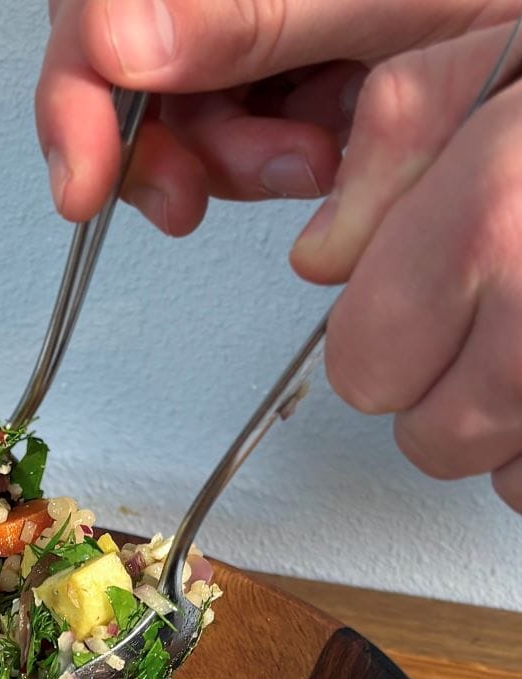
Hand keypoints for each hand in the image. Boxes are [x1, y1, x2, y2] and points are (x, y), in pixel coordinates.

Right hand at [36, 0, 514, 231]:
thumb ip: (248, 13)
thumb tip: (120, 42)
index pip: (98, 13)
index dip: (75, 97)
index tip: (85, 178)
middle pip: (124, 70)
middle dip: (165, 146)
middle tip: (202, 191)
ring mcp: (252, 23)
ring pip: (176, 112)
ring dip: (229, 161)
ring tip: (306, 158)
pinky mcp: (282, 63)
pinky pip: (232, 128)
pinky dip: (266, 160)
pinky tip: (316, 148)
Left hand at [292, 24, 521, 504]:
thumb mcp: (509, 56)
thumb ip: (399, 145)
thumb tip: (325, 254)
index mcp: (491, 218)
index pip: (362, 365)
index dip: (381, 338)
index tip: (413, 306)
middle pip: (429, 439)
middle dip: (445, 392)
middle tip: (495, 319)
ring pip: (505, 474)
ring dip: (512, 426)